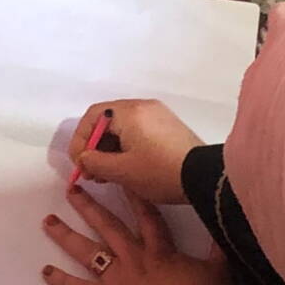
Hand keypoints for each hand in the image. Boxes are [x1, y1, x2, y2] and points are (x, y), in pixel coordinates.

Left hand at [41, 185, 231, 284]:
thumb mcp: (218, 271)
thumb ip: (218, 249)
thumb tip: (225, 228)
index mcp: (161, 250)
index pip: (147, 215)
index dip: (134, 195)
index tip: (120, 177)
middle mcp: (135, 258)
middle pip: (108, 226)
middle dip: (89, 207)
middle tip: (71, 191)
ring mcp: (119, 280)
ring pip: (88, 252)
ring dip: (66, 236)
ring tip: (48, 222)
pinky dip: (62, 281)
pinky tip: (46, 272)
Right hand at [66, 98, 199, 204]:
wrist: (204, 178)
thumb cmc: (160, 172)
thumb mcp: (122, 171)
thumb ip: (94, 162)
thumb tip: (83, 158)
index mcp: (130, 112)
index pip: (93, 116)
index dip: (80, 139)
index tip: (80, 163)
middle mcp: (144, 107)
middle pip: (107, 120)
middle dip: (95, 146)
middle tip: (92, 172)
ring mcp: (158, 115)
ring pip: (122, 127)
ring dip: (110, 149)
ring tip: (107, 175)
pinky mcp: (168, 127)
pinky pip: (138, 131)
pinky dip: (126, 147)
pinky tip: (126, 168)